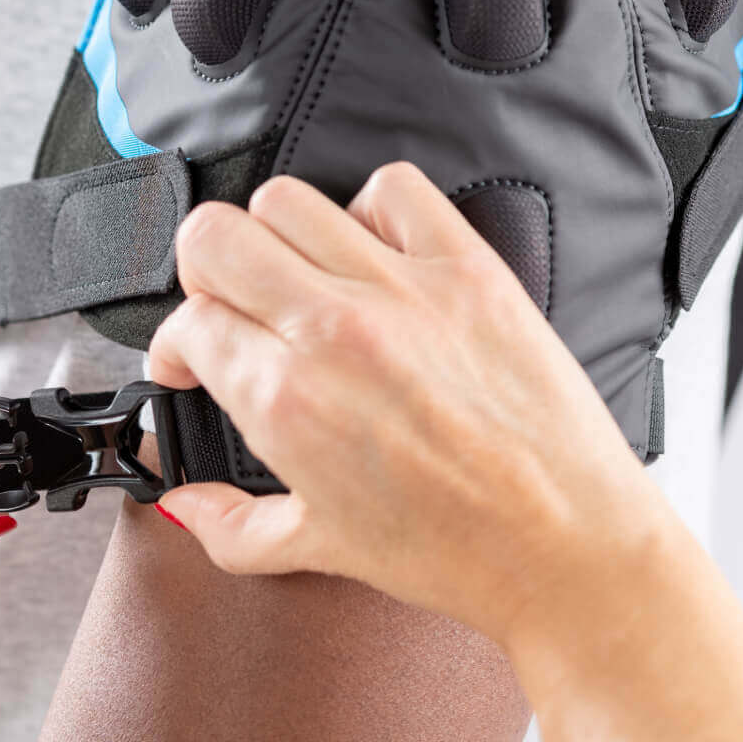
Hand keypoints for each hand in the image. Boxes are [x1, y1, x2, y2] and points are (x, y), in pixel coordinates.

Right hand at [148, 163, 671, 648]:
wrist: (566, 544)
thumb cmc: (458, 551)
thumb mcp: (320, 548)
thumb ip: (230, 525)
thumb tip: (185, 504)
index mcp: (285, 399)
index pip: (188, 323)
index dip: (176, 345)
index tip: (191, 360)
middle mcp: (332, 330)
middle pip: (214, 237)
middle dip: (203, 273)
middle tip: (229, 307)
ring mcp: (401, 290)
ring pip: (287, 201)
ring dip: (276, 237)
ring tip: (299, 278)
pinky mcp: (466, 268)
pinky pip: (394, 190)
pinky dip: (371, 208)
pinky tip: (375, 252)